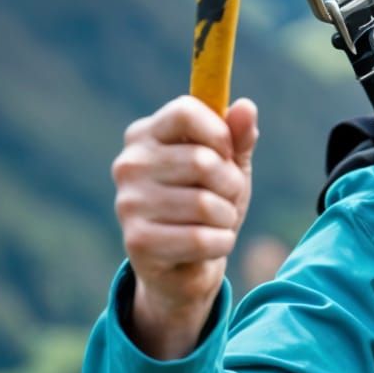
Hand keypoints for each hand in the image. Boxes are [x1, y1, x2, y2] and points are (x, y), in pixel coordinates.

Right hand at [111, 95, 257, 356]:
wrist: (186, 266)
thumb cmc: (208, 204)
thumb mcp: (229, 167)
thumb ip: (238, 137)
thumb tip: (246, 106)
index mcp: (145, 135)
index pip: (185, 111)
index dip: (219, 133)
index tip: (226, 153)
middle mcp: (129, 165)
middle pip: (203, 161)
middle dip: (230, 184)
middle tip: (224, 197)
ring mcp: (128, 203)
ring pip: (205, 204)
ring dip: (226, 217)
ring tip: (215, 223)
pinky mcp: (137, 241)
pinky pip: (200, 239)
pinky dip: (220, 243)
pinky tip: (210, 245)